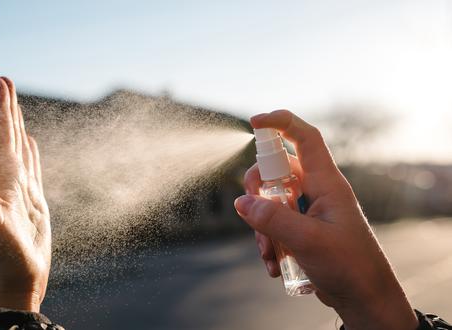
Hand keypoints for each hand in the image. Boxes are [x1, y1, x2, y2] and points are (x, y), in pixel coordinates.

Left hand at [0, 77, 50, 311]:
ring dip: (18, 130)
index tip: (1, 80)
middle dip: (7, 110)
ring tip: (18, 112)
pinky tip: (32, 148)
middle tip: (6, 82)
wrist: (10, 286)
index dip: (0, 108)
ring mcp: (20, 194)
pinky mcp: (33, 207)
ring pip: (19, 153)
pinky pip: (33, 173)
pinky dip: (33, 156)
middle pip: (7, 138)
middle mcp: (7, 182)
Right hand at [234, 110, 416, 329]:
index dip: (281, 123)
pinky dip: (268, 241)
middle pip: (277, 170)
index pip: (305, 138)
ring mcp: (309, 211)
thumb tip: (241, 203)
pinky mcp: (302, 229)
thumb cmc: (349, 265)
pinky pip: (275, 224)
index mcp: (327, 183)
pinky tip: (275, 264)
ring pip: (272, 201)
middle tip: (252, 210)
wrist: (364, 298)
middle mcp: (317, 191)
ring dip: (262, 225)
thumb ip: (273, 219)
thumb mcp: (309, 241)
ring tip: (269, 253)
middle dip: (258, 190)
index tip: (254, 122)